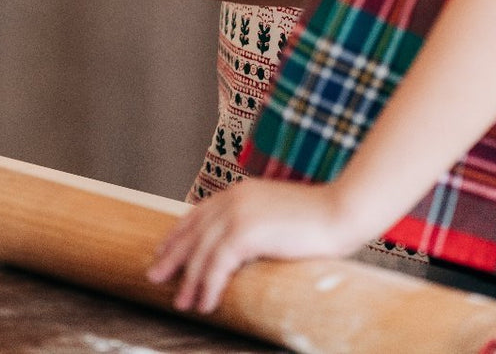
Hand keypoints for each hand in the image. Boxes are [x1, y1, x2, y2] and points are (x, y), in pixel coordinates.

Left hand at [147, 180, 362, 314]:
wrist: (341, 211)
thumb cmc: (317, 220)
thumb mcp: (277, 217)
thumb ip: (256, 225)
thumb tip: (243, 249)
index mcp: (239, 193)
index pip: (197, 214)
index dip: (179, 235)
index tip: (165, 252)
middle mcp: (233, 199)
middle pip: (191, 231)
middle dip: (172, 257)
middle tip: (154, 277)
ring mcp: (238, 213)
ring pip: (201, 252)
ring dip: (189, 280)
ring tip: (182, 302)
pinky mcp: (247, 232)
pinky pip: (218, 264)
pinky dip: (209, 285)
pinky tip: (206, 302)